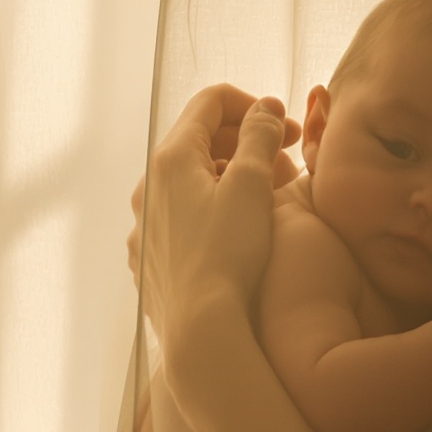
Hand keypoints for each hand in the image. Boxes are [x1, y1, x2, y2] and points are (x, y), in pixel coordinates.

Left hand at [130, 86, 298, 377]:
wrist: (199, 329)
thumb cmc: (228, 254)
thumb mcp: (253, 185)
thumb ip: (260, 137)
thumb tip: (265, 109)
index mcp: (171, 158)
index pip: (210, 102)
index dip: (253, 106)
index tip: (286, 129)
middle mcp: (148, 186)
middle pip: (199, 140)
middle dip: (246, 142)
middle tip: (287, 160)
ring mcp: (144, 224)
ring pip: (190, 182)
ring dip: (230, 178)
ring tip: (267, 199)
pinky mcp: (148, 257)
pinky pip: (180, 218)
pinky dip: (210, 211)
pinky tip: (236, 233)